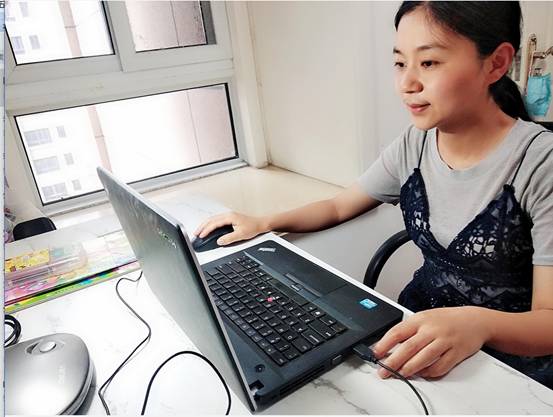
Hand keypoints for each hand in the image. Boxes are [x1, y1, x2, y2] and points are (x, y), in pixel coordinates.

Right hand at [194, 212, 267, 245]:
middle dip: (202, 227)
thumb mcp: (241, 234)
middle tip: (195, 234)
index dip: (206, 230)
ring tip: (199, 232)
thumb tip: (219, 241)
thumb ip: (229, 238)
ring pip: (212, 219)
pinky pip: (216, 220)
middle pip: (210, 219)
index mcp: (229, 217)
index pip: (214, 223)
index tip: (201, 236)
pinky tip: (208, 229)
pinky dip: (209, 225)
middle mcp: (227, 215)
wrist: (260, 224)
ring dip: (205, 225)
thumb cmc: (253, 227)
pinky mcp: (229, 218)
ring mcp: (228, 216)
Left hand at [372, 306, 489, 378]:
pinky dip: (429, 373)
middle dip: (393, 361)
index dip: (384, 344)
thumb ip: (409, 329)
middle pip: (408, 348)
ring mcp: (444, 341)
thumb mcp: (424, 317)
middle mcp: (432, 329)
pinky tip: (422, 374)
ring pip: (423, 358)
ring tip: (399, 374)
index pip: (398, 331)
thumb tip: (388, 345)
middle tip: (383, 371)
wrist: (474, 320)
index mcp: (420, 319)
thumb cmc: (446, 319)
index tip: (376, 354)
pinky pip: (440, 366)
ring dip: (409, 369)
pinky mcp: (456, 353)